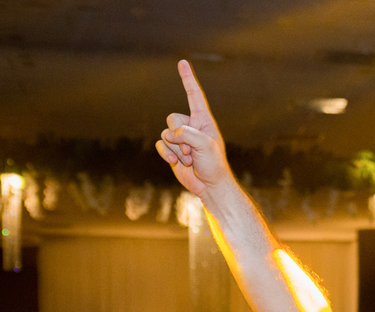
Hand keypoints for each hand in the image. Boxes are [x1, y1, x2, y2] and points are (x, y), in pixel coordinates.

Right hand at [156, 60, 231, 198]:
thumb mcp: (205, 146)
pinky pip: (160, 144)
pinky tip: (177, 164)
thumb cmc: (213, 164)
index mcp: (203, 120)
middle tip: (192, 151)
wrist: (209, 186)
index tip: (183, 62)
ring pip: (165, 133)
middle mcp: (191, 126)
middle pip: (172, 118)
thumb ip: (187, 134)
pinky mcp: (171, 150)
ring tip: (190, 159)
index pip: (194, 95)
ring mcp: (180, 138)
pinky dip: (166, 154)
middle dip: (179, 136)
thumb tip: (170, 134)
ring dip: (176, 149)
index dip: (188, 79)